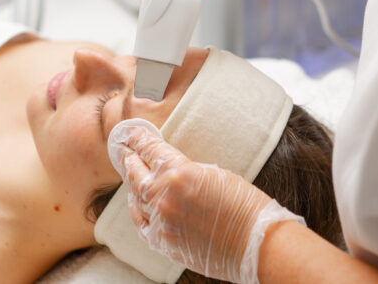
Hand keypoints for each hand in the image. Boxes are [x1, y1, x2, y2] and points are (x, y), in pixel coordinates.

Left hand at [108, 119, 303, 281]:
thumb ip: (187, 171)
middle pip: (135, 172)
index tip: (131, 134)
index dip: (138, 140)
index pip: (150, 150)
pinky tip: (137, 202)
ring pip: (136, 198)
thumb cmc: (244, 204)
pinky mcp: (162, 242)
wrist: (253, 242)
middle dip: (129, 158)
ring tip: (131, 173)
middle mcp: (164, 195)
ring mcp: (160, 220)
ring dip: (133, 184)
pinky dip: (137, 210)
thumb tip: (170, 171)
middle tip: (123, 148)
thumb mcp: (215, 174)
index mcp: (179, 172)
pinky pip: (141, 223)